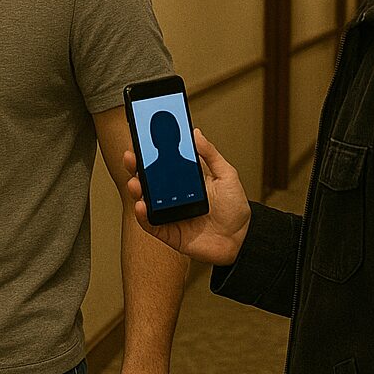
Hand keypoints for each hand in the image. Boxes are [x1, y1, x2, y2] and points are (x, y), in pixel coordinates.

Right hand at [123, 128, 250, 265]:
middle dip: (136, 168)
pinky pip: (150, 224)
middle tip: (131, 157)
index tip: (141, 139)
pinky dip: (142, 216)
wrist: (241, 240)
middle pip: (148, 180)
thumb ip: (211, 155)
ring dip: (136, 190)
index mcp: (185, 180)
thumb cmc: (235, 209)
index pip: (163, 163)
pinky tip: (141, 205)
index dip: (150, 152)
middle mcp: (173, 196)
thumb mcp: (227, 176)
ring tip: (135, 182)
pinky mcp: (168, 232)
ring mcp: (169, 214)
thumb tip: (196, 133)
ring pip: (145, 200)